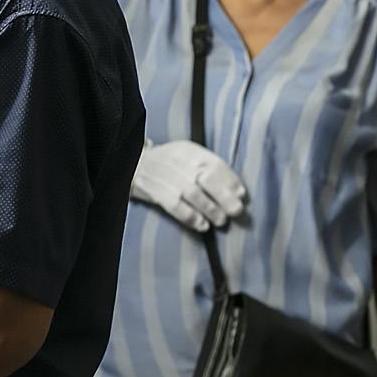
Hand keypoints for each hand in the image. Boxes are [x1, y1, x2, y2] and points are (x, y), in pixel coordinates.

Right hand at [129, 140, 248, 232]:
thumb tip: (236, 191)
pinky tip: (202, 226)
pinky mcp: (155, 191)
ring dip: (210, 209)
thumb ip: (208, 169)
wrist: (134, 165)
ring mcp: (166, 176)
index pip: (215, 164)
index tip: (241, 195)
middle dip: (224, 196)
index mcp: (190, 150)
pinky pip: (175, 206)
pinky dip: (190, 217)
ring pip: (192, 193)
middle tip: (236, 211)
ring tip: (221, 220)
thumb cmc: (168, 164)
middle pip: (206, 178)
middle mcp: (179, 161)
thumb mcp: (186, 156)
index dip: (230, 181)